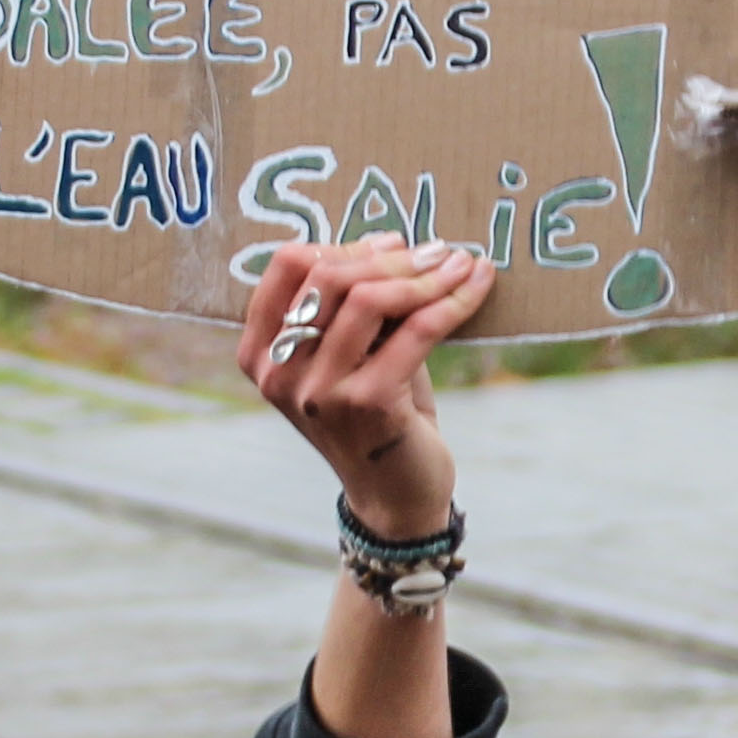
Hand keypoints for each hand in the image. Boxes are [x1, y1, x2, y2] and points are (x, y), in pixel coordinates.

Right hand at [236, 239, 495, 539]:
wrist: (395, 495)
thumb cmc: (377, 416)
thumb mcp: (350, 357)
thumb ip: (352, 309)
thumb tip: (391, 242)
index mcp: (259, 353)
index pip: (287, 266)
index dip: (342, 243)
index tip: (391, 242)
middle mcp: (279, 372)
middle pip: (328, 276)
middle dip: (391, 255)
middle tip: (437, 251)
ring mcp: (319, 390)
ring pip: (370, 298)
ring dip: (425, 274)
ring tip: (461, 263)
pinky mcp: (368, 403)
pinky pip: (416, 330)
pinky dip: (453, 301)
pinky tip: (478, 283)